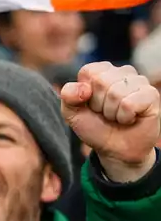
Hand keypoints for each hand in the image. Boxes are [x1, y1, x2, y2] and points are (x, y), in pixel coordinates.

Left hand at [60, 62, 159, 182]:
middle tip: (105, 113)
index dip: (84, 94)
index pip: (88, 71)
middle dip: (98, 104)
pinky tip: (129, 119)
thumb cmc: (95, 127)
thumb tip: (82, 88)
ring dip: (112, 112)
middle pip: (101, 81)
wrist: (115, 149)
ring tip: (117, 116)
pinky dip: (125, 117)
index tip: (91, 105)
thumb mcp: (73, 113)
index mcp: (101, 72)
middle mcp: (122, 72)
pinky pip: (129, 103)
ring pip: (116, 93)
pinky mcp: (151, 95)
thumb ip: (68, 96)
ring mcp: (139, 82)